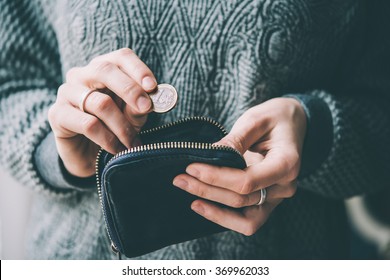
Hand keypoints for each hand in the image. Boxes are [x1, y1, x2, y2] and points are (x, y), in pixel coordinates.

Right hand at [48, 48, 156, 177]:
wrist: (90, 158)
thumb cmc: (114, 129)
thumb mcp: (132, 117)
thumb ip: (139, 107)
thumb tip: (150, 101)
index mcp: (104, 69)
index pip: (121, 57)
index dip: (138, 69)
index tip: (152, 87)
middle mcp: (82, 75)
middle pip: (105, 70)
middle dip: (130, 90)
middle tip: (146, 108)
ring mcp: (66, 92)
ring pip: (100, 102)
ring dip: (122, 126)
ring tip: (133, 143)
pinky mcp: (57, 114)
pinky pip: (88, 124)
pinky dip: (108, 139)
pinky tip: (116, 149)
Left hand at [173, 98, 306, 234]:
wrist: (292, 123)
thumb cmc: (276, 117)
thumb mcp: (256, 119)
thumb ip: (235, 140)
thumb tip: (209, 155)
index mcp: (287, 163)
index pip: (247, 180)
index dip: (216, 177)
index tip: (192, 167)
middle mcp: (285, 186)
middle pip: (242, 199)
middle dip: (208, 190)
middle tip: (180, 179)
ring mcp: (277, 197)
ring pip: (245, 218)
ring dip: (214, 209)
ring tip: (189, 194)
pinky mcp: (267, 201)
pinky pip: (247, 221)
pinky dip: (225, 218)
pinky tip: (202, 206)